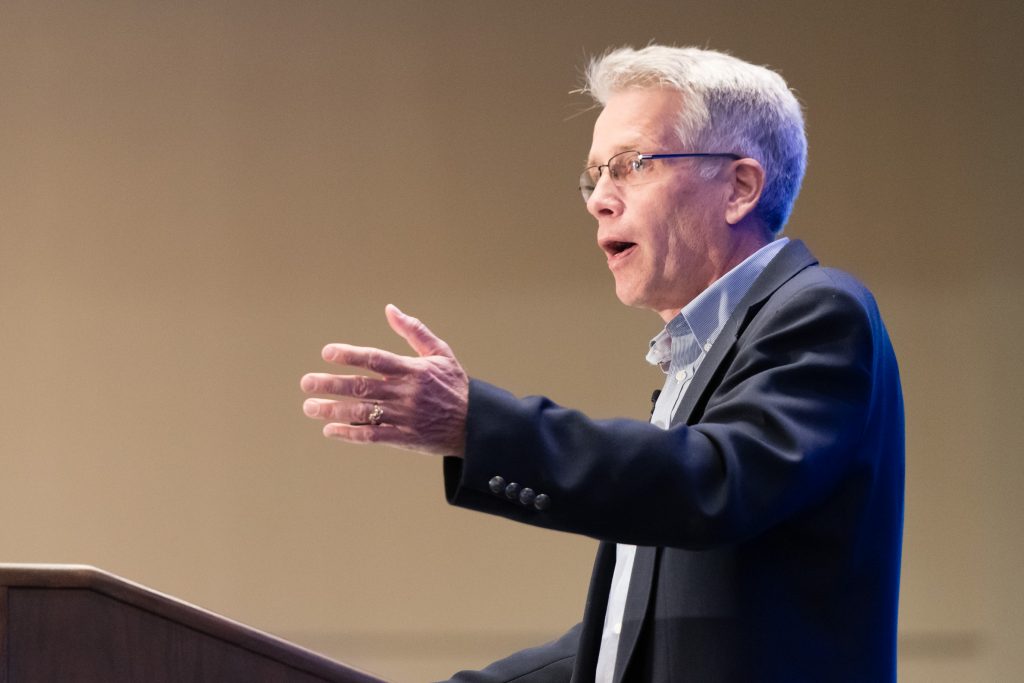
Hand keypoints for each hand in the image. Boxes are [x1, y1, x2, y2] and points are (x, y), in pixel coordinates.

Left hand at [300, 304, 468, 456]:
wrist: (475, 424)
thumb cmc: (455, 385)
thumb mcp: (440, 353)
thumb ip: (414, 331)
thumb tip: (391, 309)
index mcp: (413, 370)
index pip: (376, 359)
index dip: (350, 356)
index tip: (327, 353)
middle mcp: (406, 393)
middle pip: (362, 387)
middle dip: (331, 384)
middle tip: (306, 382)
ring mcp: (404, 417)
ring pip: (362, 413)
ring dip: (333, 410)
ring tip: (310, 407)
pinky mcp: (405, 438)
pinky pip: (372, 436)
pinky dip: (350, 434)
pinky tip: (330, 430)